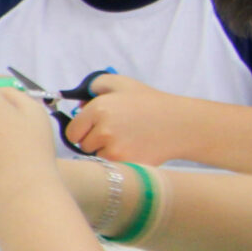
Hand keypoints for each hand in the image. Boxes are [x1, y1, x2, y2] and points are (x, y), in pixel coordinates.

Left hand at [63, 75, 191, 163]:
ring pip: (96, 158)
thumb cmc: (149, 102)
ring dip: (105, 152)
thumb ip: (94, 85)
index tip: (92, 128)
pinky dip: (117, 162)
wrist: (179, 124)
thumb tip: (77, 104)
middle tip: (115, 132)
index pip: (72, 131)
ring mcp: (114, 150)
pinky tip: (132, 149)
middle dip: (94, 140)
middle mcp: (103, 130)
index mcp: (99, 109)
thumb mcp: (121, 83)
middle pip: (83, 146)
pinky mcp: (125, 165)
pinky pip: (109, 167)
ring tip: (126, 140)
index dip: (81, 130)